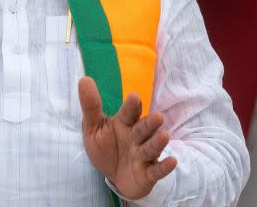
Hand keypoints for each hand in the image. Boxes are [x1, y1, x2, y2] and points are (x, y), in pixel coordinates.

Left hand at [78, 77, 176, 199]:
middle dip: (150, 123)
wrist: (114, 177)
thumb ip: (91, 106)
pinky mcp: (148, 173)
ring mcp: (143, 155)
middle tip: (158, 117)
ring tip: (164, 136)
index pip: (128, 113)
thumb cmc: (106, 148)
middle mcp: (136, 137)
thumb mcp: (93, 128)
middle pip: (144, 129)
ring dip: (158, 142)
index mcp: (124, 123)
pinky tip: (172, 161)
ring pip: (151, 148)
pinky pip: (156, 170)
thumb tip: (84, 79)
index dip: (132, 106)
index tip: (134, 97)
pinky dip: (164, 167)